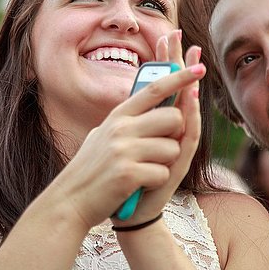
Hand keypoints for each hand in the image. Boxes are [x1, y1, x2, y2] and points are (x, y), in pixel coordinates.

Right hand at [52, 30, 205, 229]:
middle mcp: (121, 128)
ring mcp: (124, 150)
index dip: (179, 78)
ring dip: (164, 163)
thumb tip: (155, 103)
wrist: (70, 200)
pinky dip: (154, 183)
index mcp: (118, 116)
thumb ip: (127, 120)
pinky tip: (136, 186)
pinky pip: (162, 173)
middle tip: (156, 150)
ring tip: (141, 171)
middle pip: (173, 117)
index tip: (199, 69)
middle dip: (174, 135)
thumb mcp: (103, 135)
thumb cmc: (91, 169)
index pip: (155, 89)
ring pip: (172, 148)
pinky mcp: (128, 173)